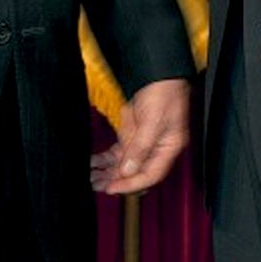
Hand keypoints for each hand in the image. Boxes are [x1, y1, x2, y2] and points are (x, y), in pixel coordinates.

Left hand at [89, 77, 189, 194]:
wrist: (159, 73)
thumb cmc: (165, 92)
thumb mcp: (153, 121)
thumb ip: (141, 147)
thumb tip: (128, 170)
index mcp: (169, 148)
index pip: (150, 175)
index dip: (131, 184)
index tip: (112, 188)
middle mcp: (156, 149)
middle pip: (137, 173)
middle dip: (117, 181)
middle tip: (97, 185)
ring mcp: (144, 142)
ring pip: (125, 165)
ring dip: (108, 172)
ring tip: (92, 178)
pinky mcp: (133, 134)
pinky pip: (119, 152)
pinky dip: (107, 159)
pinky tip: (95, 162)